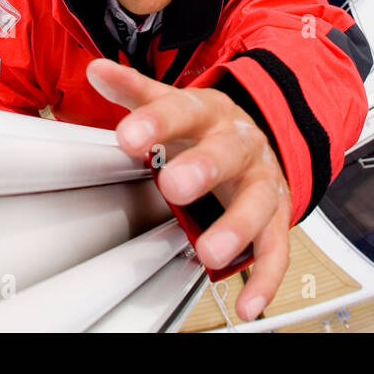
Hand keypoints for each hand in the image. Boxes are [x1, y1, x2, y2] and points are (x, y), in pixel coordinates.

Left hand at [87, 57, 290, 320]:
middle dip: (204, 169)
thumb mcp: (175, 104)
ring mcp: (263, 182)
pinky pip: (277, 250)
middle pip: (228, 153)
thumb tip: (97, 70)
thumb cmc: (209, 127)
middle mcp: (242, 145)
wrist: (262, 140)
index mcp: (212, 113)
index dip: (157, 123)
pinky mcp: (277, 218)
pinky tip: (247, 303)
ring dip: (237, 228)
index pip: (184, 111)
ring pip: (258, 204)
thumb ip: (136, 93)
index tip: (128, 136)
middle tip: (174, 184)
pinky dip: (264, 279)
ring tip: (211, 252)